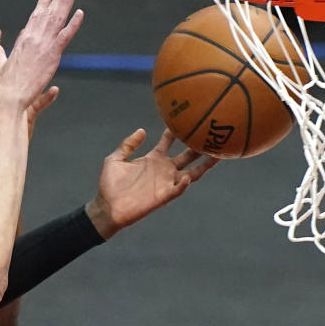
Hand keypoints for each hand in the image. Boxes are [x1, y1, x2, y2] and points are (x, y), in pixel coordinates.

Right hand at [0, 0, 82, 109]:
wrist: (10, 96)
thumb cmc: (4, 85)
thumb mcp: (0, 66)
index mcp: (22, 40)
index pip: (34, 18)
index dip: (42, 5)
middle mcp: (33, 39)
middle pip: (47, 14)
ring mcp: (43, 46)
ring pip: (57, 19)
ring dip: (65, 3)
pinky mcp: (51, 55)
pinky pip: (65, 36)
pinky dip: (73, 24)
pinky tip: (79, 13)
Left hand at [0, 28, 59, 154]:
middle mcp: (5, 94)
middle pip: (13, 67)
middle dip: (18, 50)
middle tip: (25, 32)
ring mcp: (17, 103)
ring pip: (29, 82)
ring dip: (35, 70)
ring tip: (44, 57)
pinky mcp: (26, 115)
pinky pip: (39, 104)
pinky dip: (45, 97)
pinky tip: (53, 89)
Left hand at [86, 128, 218, 238]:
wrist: (106, 207)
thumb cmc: (110, 185)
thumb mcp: (115, 159)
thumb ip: (128, 145)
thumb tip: (141, 130)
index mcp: (153, 159)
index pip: (169, 142)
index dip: (176, 131)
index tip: (186, 118)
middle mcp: (163, 170)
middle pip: (188, 155)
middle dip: (200, 145)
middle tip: (213, 134)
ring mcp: (165, 183)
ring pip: (192, 173)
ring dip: (204, 165)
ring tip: (218, 155)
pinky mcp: (163, 196)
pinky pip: (178, 189)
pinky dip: (183, 184)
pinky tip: (187, 177)